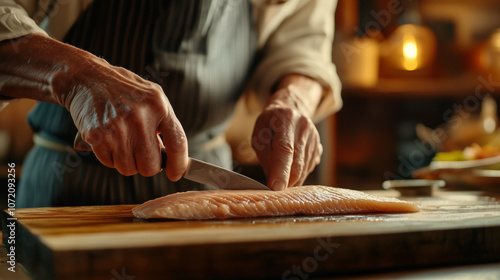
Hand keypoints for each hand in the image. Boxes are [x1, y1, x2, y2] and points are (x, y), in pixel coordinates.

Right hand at [66, 55, 187, 178]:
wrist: (86, 78)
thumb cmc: (123, 90)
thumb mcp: (152, 97)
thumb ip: (163, 124)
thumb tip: (170, 156)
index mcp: (158, 106)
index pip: (177, 143)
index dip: (178, 164)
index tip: (175, 174)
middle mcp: (140, 118)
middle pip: (151, 166)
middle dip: (146, 164)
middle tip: (139, 152)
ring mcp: (118, 128)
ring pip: (129, 169)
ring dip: (125, 161)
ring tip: (121, 140)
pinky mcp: (97, 137)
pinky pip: (109, 163)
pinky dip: (108, 157)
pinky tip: (107, 138)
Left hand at [251, 75, 322, 189]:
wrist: (289, 109)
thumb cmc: (269, 124)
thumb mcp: (259, 136)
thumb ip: (265, 157)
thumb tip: (273, 181)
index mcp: (286, 119)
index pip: (285, 149)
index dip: (281, 170)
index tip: (275, 187)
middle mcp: (304, 127)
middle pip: (297, 163)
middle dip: (285, 181)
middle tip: (272, 187)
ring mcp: (314, 138)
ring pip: (303, 170)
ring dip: (290, 179)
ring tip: (279, 172)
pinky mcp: (319, 148)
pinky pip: (307, 169)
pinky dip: (297, 174)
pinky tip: (289, 166)